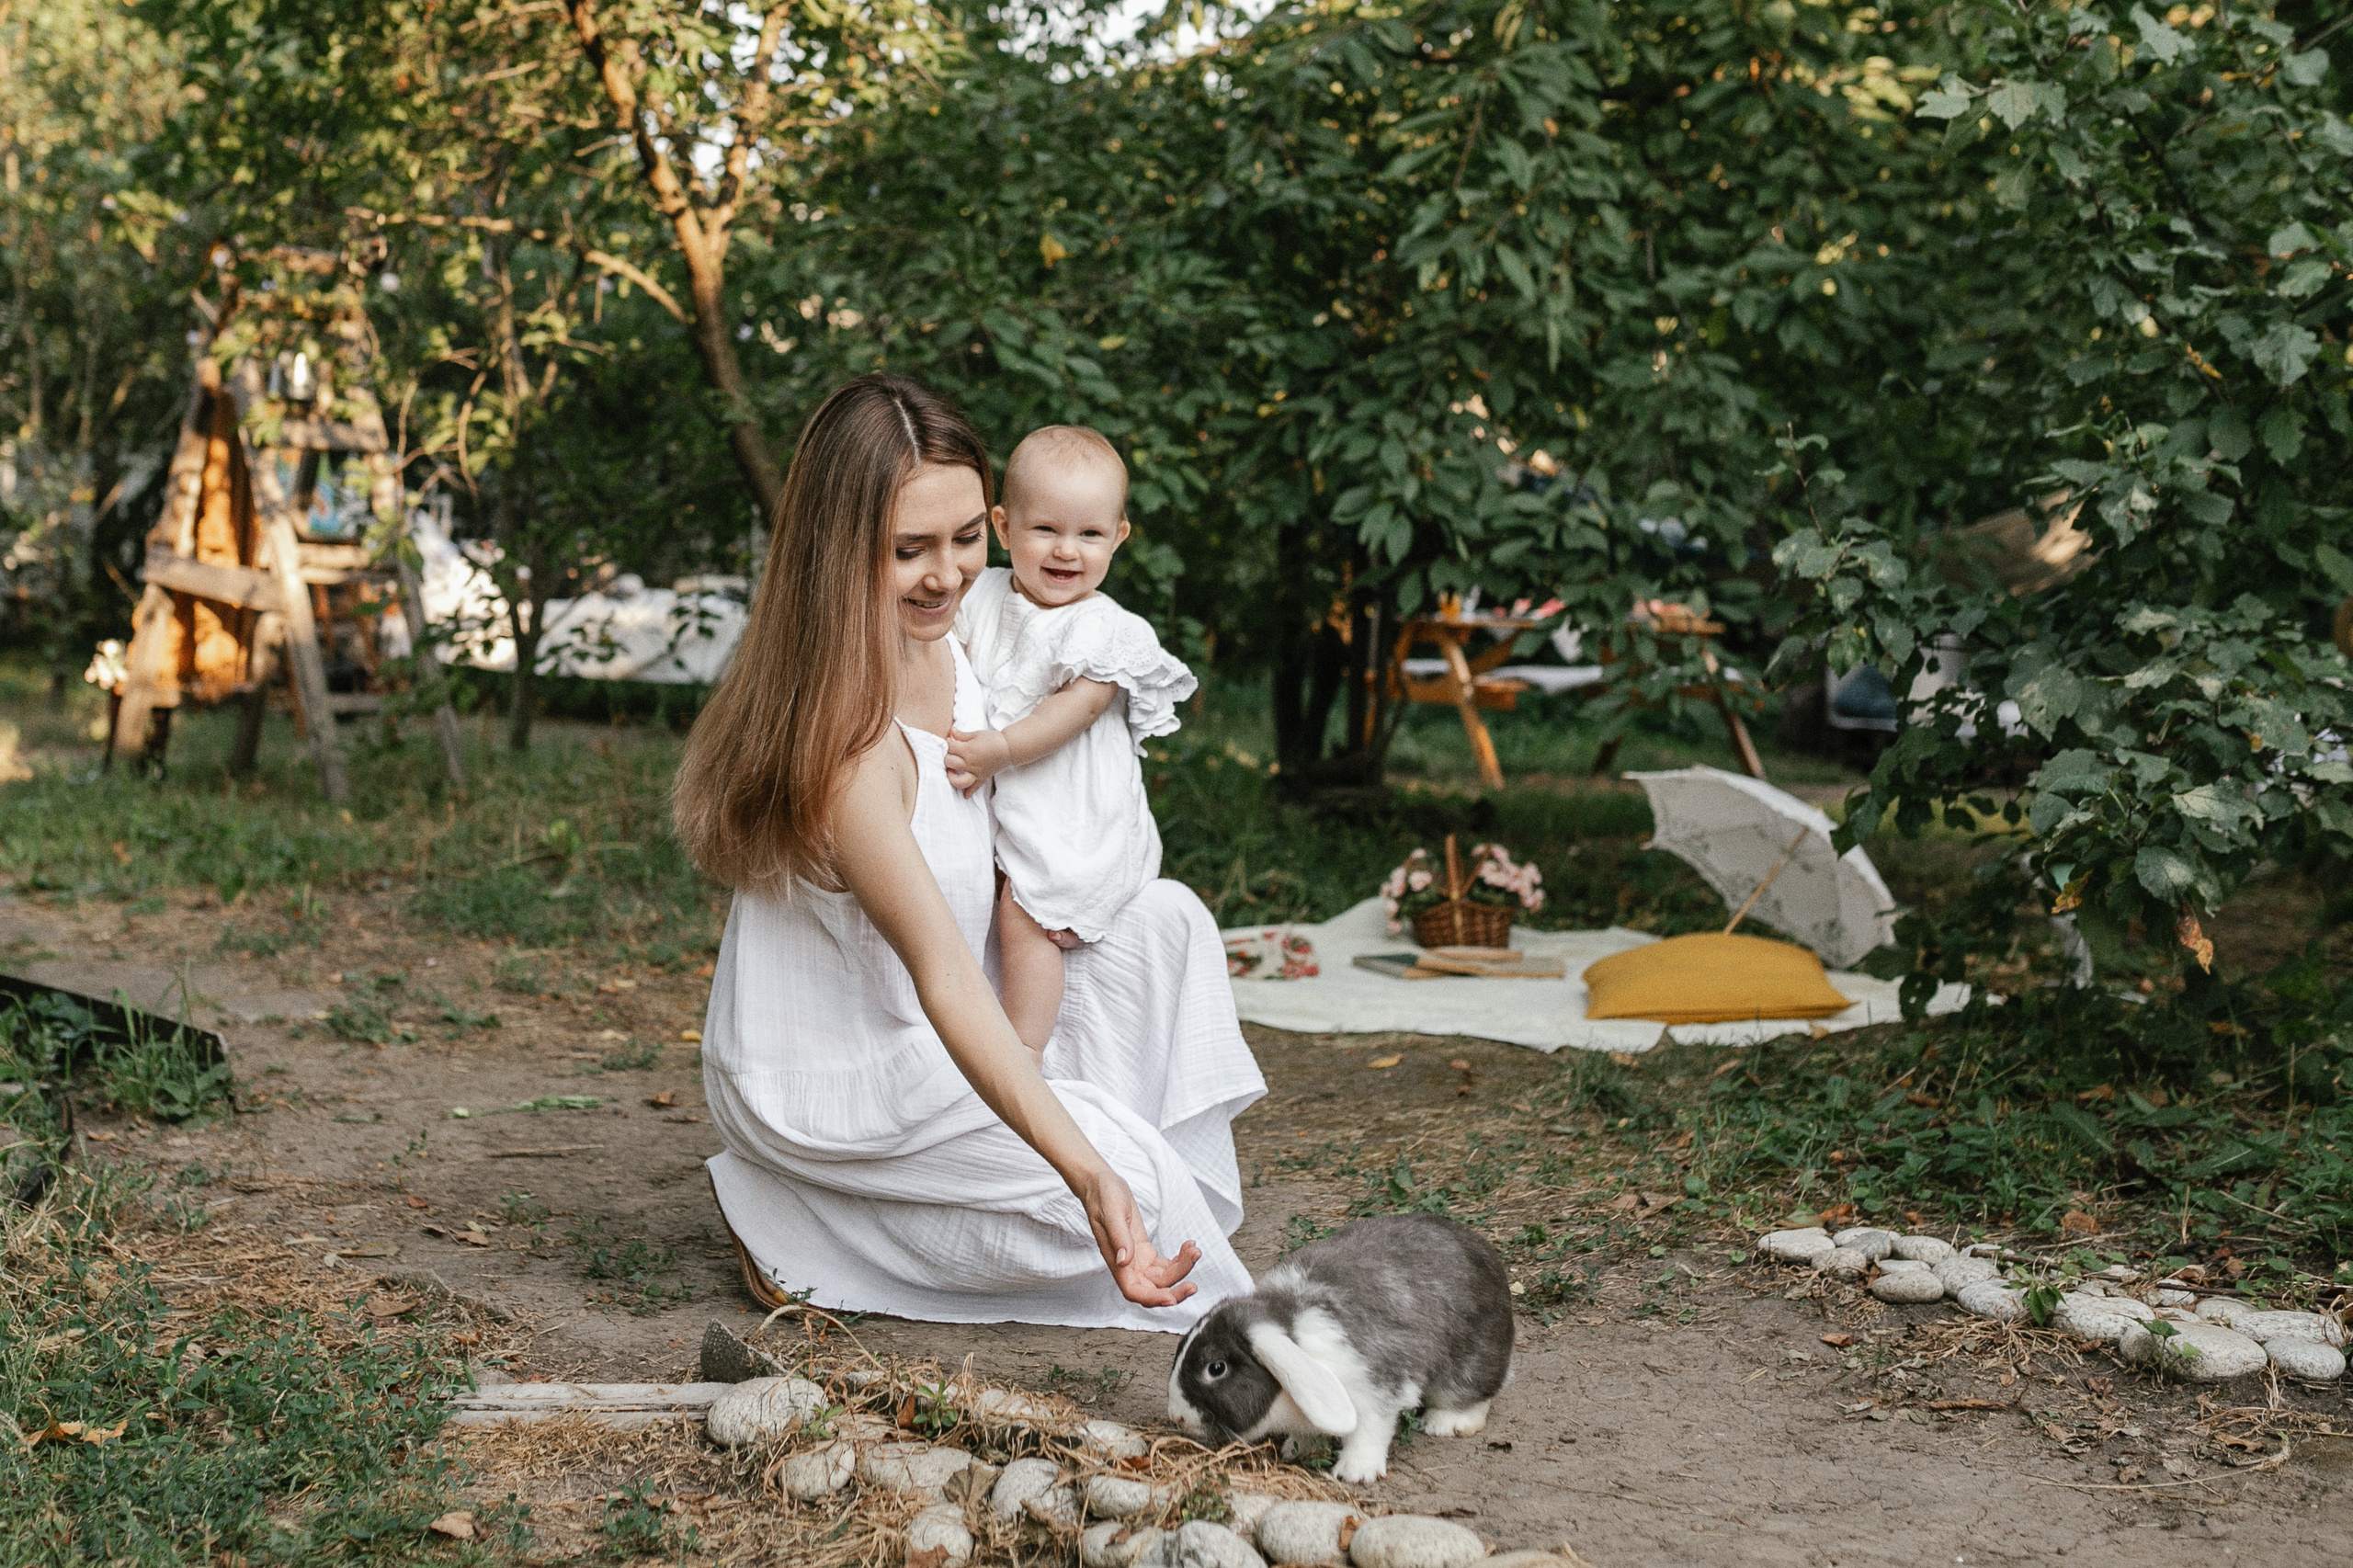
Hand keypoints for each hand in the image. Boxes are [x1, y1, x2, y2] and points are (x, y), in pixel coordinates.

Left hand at [945, 727, 1011, 795]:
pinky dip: (968, 792)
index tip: (950, 741)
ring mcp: (975, 772)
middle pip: (950, 762)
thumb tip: (951, 732)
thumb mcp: (976, 734)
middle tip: (951, 754)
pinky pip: (974, 788)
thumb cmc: (993, 739)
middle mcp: (970, 763)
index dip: (948, 743)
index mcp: (968, 750)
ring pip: (958, 780)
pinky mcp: (982, 778)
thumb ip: (962, 735)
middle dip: (947, 757)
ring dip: (951, 777)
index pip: (951, 747)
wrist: (1008, 748)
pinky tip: (964, 795)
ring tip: (951, 771)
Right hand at [1075, 1166, 1200, 1308]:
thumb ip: (1119, 1236)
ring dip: (1182, 1269)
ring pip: (1164, 1277)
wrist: (1101, 1185)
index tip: (1171, 1297)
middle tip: (1194, 1286)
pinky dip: (1180, 1259)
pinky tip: (1188, 1246)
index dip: (1152, 1298)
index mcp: (1117, 1262)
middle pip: (1153, 1289)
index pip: (1134, 1291)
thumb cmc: (1102, 1196)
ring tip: (1194, 1250)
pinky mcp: (1145, 1251)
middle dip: (1175, 1290)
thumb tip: (1124, 1260)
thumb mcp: (1112, 1212)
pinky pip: (1165, 1264)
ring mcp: (1137, 1260)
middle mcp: (1127, 1266)